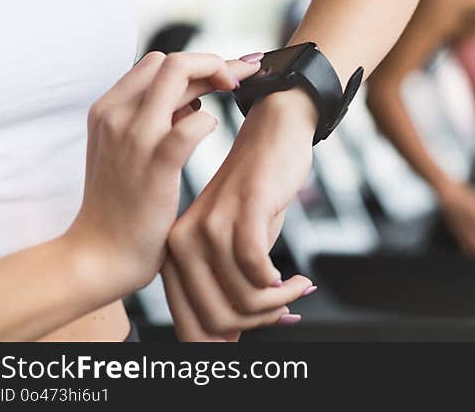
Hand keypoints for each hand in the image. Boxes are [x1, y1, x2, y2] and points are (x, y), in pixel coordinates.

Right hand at [65, 51, 259, 294]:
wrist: (99, 256)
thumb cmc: (122, 208)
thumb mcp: (128, 154)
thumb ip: (153, 123)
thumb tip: (191, 102)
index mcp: (107, 109)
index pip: (155, 62)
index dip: (194, 64)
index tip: (222, 77)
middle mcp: (116, 114)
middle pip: (171, 61)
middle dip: (213, 62)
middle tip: (240, 79)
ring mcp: (134, 136)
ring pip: (179, 73)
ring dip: (218, 77)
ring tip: (236, 93)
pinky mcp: (156, 163)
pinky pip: (194, 123)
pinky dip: (211, 121)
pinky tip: (214, 132)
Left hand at [163, 88, 317, 340]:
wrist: (274, 133)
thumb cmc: (257, 194)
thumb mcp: (239, 246)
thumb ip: (228, 288)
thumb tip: (229, 342)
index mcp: (175, 253)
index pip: (191, 327)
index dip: (228, 341)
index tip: (265, 328)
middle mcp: (183, 243)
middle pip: (218, 322)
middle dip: (260, 325)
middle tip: (287, 312)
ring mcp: (210, 227)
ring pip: (245, 302)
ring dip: (281, 304)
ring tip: (299, 288)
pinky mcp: (242, 213)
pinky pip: (260, 273)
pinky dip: (284, 285)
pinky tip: (299, 277)